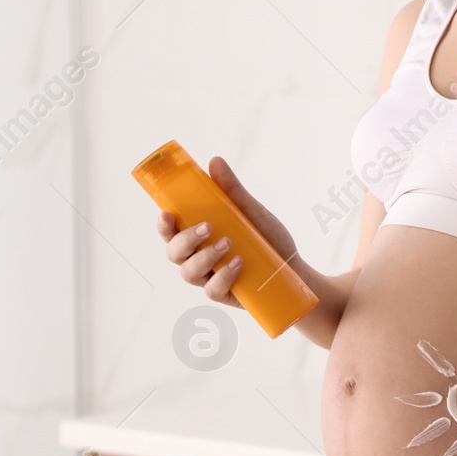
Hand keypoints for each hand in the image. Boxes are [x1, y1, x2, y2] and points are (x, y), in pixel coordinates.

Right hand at [157, 155, 295, 308]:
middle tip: (207, 228)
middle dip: (185, 240)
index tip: (166, 214)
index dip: (163, 225)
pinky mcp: (224, 294)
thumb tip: (215, 161)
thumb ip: (232, 190)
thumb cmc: (268, 238)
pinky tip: (238, 264)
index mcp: (199, 236)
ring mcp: (209, 277)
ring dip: (204, 257)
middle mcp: (198, 257)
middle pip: (174, 253)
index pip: (171, 231)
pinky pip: (212, 290)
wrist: (294, 268)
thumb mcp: (251, 211)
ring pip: (188, 273)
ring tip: (228, 243)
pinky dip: (223, 276)